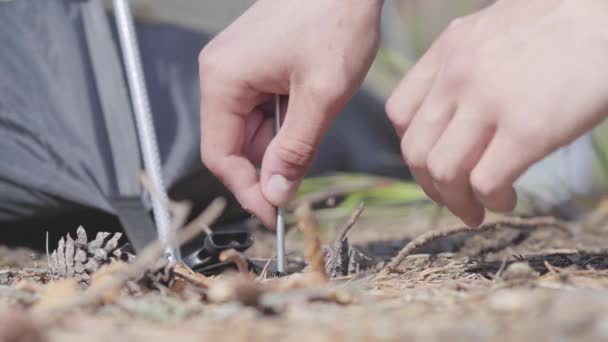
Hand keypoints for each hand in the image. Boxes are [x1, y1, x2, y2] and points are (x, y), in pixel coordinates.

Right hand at [199, 0, 382, 226]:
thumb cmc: (336, 21)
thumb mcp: (321, 96)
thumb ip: (294, 150)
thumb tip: (275, 193)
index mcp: (223, 81)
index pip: (220, 155)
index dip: (246, 190)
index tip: (274, 214)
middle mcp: (220, 74)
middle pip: (233, 144)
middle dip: (267, 164)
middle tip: (302, 175)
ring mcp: (235, 67)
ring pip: (249, 129)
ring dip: (279, 141)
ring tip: (314, 123)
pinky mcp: (253, 64)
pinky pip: (260, 109)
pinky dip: (284, 121)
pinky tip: (309, 108)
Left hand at [386, 0, 607, 225]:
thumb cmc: (560, 25)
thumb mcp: (493, 30)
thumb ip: (463, 66)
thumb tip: (452, 112)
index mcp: (448, 50)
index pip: (398, 114)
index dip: (414, 148)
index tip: (435, 165)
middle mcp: (458, 74)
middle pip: (415, 151)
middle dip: (431, 187)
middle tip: (455, 201)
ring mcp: (490, 101)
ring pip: (443, 172)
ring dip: (457, 202)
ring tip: (480, 209)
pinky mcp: (528, 129)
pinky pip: (484, 183)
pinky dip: (490, 202)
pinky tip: (507, 200)